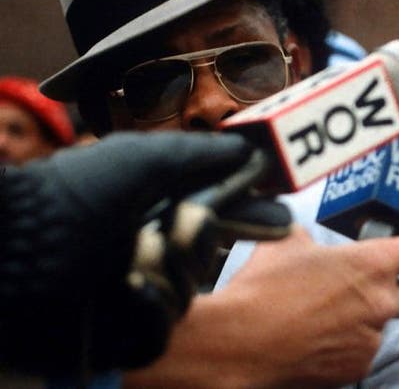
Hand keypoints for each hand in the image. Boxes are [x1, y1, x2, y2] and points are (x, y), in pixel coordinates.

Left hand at [0, 131, 287, 374]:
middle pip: (204, 261)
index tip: (279, 218)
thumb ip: (203, 154)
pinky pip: (156, 335)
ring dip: (166, 271)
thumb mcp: (145, 158)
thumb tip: (250, 151)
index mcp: (142, 212)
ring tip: (133, 250)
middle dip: (201, 242)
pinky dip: (147, 310)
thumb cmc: (71, 196)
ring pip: (184, 298)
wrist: (13, 248)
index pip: (210, 219)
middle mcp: (134, 254)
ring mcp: (121, 298)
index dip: (245, 219)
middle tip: (185, 221)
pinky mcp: (112, 340)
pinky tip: (128, 287)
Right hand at [210, 226, 398, 387]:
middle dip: (390, 293)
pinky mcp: (356, 368)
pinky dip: (346, 349)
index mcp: (372, 264)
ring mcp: (370, 338)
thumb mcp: (286, 242)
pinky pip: (362, 354)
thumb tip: (305, 238)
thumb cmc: (262, 289)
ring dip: (363, 323)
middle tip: (358, 292)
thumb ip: (310, 237)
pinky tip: (317, 342)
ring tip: (325, 320)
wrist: (239, 342)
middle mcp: (380, 302)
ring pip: (381, 327)